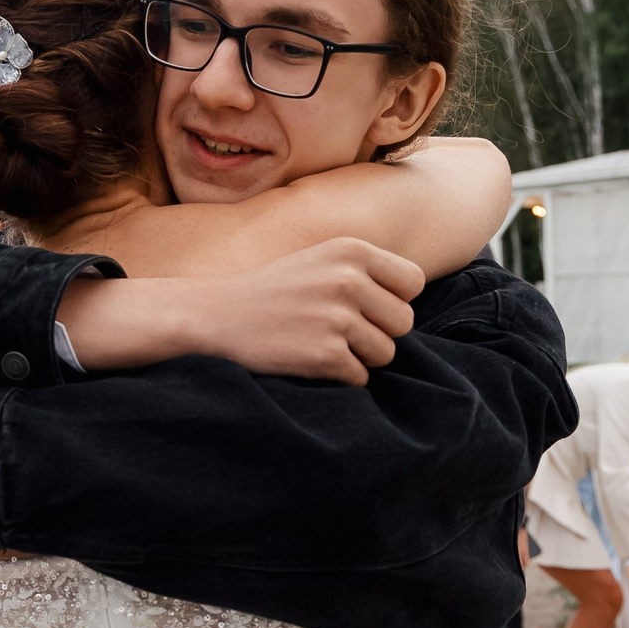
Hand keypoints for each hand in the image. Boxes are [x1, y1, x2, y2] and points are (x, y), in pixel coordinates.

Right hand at [155, 239, 422, 384]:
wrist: (215, 317)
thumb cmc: (272, 292)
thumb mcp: (320, 260)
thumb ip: (365, 272)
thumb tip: (412, 304)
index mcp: (352, 251)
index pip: (413, 283)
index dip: (394, 300)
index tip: (367, 308)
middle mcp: (348, 279)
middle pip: (404, 322)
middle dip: (378, 333)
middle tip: (339, 332)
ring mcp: (337, 317)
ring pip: (386, 353)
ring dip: (359, 357)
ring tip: (322, 344)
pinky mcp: (325, 354)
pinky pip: (360, 377)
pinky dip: (339, 377)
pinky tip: (309, 359)